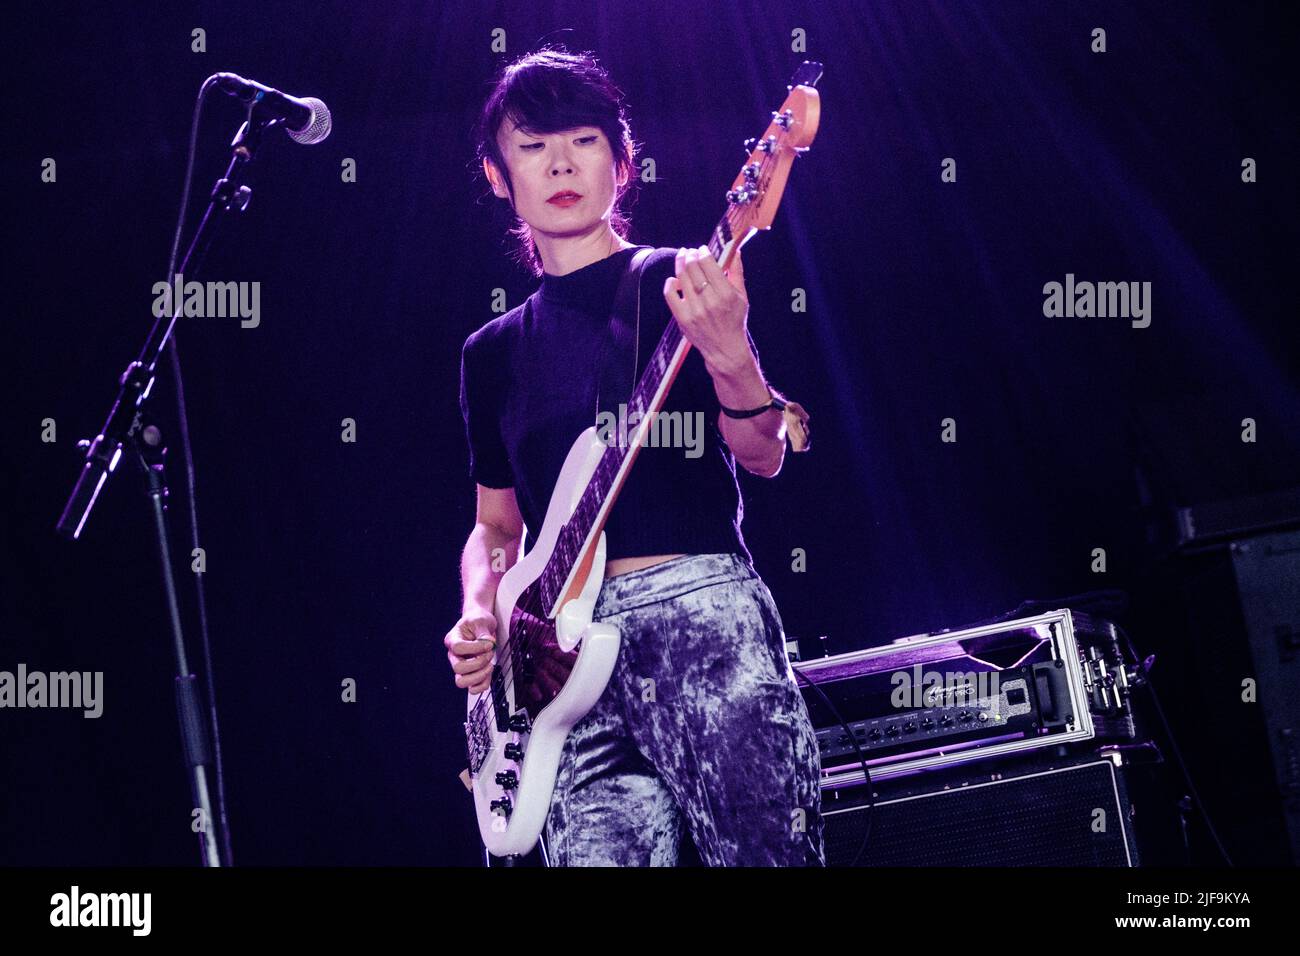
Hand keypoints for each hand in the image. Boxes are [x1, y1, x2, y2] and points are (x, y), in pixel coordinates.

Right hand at [445, 610, 497, 694]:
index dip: (475, 648)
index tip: (489, 643)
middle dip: (478, 662)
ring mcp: (461, 666)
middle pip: (458, 668)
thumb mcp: (481, 621)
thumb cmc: (477, 621)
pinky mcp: (470, 674)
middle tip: (489, 654)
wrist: (480, 625)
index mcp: (453, 640)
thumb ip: (484, 633)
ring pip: (462, 682)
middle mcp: (454, 655)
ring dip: (480, 675)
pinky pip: (473, 688)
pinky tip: (489, 671)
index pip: (458, 648)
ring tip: (489, 665)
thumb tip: (488, 643)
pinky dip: (483, 684)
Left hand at [663, 245, 750, 374]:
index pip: (709, 264)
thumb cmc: (735, 321)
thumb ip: (737, 272)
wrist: (725, 348)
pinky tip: (674, 279)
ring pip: (681, 278)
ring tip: (682, 257)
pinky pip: (669, 295)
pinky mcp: (682, 318)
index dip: (703, 252)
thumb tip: (734, 251)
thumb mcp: (742, 297)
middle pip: (693, 268)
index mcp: (725, 294)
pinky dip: (670, 283)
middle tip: (690, 251)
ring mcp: (694, 310)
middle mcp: (709, 301)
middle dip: (690, 255)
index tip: (702, 249)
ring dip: (680, 264)